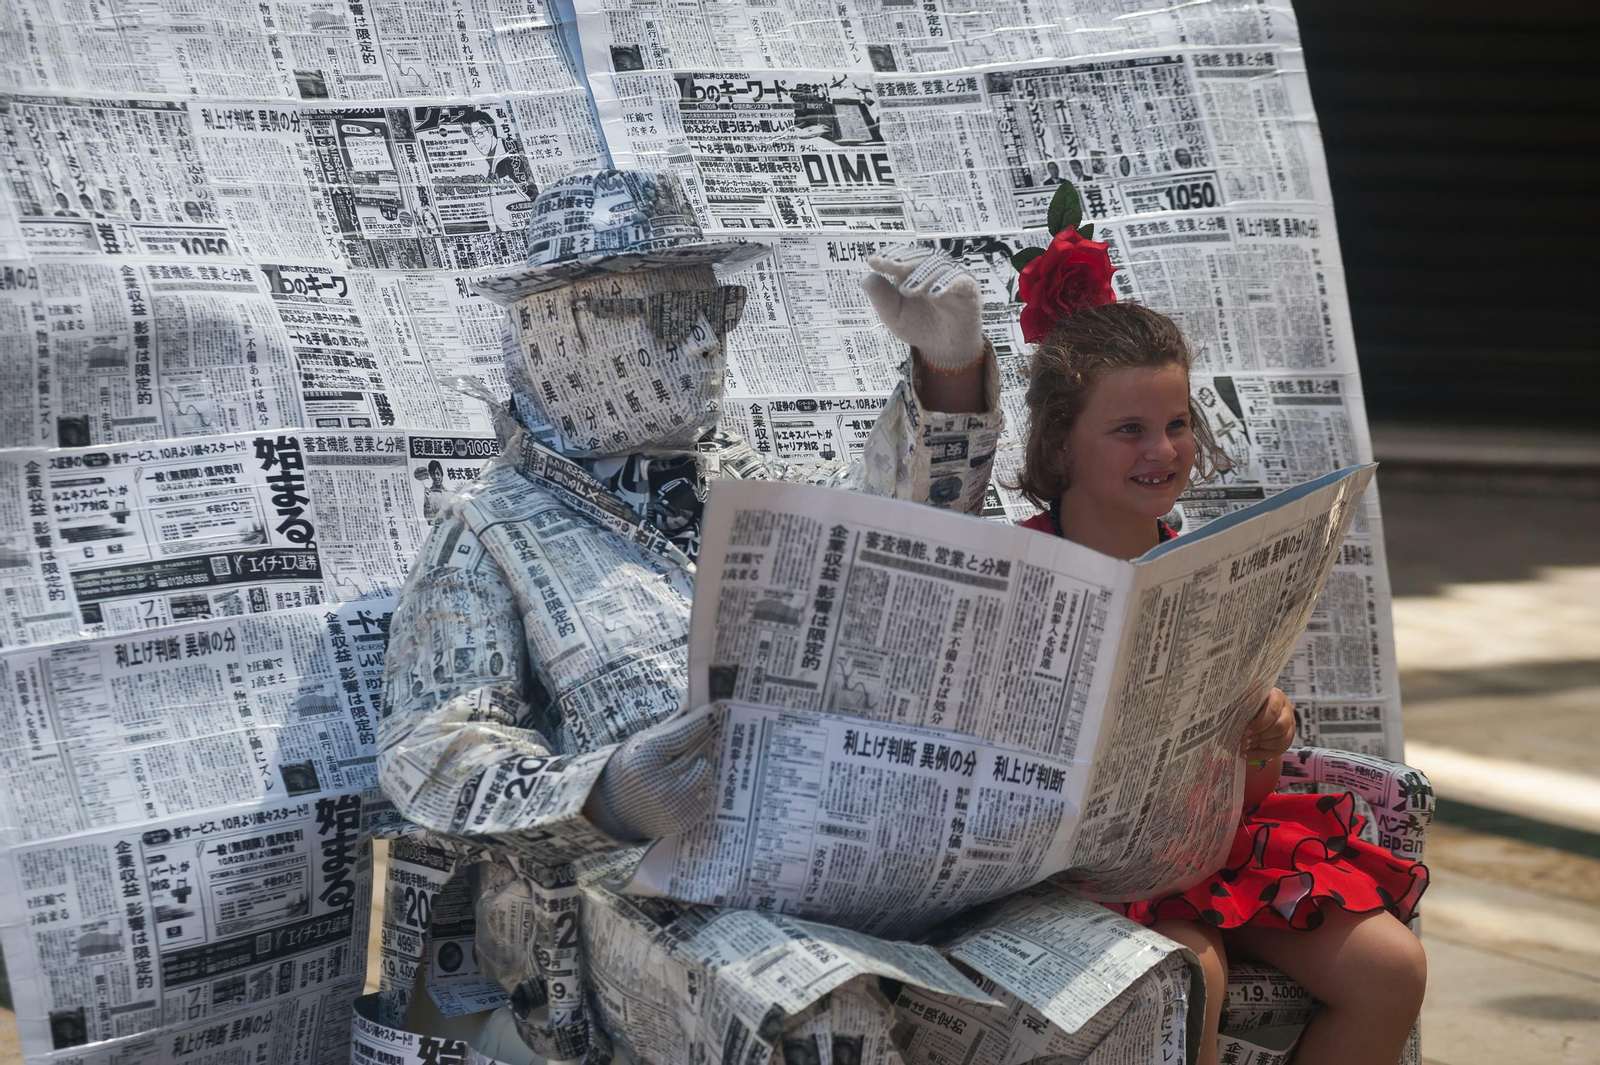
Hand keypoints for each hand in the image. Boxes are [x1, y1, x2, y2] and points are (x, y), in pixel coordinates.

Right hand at [585, 712, 714, 840]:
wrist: (615, 811)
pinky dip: (702, 785)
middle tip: (713, 725)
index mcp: (641, 764)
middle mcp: (657, 787)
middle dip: (704, 737)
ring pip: (703, 773)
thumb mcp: (638, 747)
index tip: (710, 712)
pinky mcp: (683, 821)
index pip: (678, 737)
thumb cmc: (630, 771)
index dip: (696, 723)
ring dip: (702, 763)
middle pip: (692, 753)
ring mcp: (671, 807)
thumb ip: (665, 730)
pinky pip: (706, 795)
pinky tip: (693, 780)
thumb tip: (691, 709)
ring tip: (695, 760)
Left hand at [860, 246, 983, 369]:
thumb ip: (881, 296)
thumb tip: (864, 277)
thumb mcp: (894, 314)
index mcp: (914, 270)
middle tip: (890, 266)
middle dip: (904, 261)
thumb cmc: (918, 325)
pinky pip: (960, 281)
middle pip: (920, 257)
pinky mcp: (969, 288)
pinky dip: (947, 285)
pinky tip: (934, 295)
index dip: (889, 255)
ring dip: (922, 276)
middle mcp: (934, 268)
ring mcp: (952, 276)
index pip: (902, 256)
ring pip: (939, 267)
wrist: (942, 348)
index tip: (874, 261)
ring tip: (908, 290)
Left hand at [1240, 687, 1295, 763]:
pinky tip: (1248, 755)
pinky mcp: (1288, 737)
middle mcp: (1287, 709)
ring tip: (1245, 747)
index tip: (1246, 731)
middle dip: (1261, 736)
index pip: (1273, 711)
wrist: (1254, 708)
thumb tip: (1230, 721)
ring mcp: (1290, 724)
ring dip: (1262, 746)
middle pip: (1280, 727)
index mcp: (1276, 696)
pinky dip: (1263, 755)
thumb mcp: (1243, 700)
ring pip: (1282, 740)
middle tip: (1245, 741)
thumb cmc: (1247, 703)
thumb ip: (1240, 707)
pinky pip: (1280, 750)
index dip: (1260, 724)